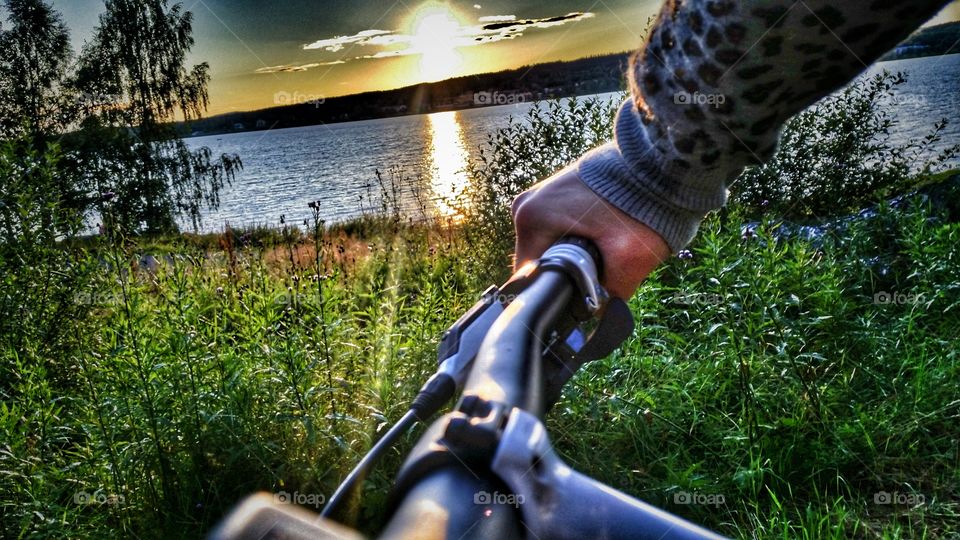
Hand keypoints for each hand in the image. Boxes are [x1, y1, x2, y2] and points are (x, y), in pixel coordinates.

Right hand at [511, 166, 670, 298]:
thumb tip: (601, 316)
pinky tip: (603, 235)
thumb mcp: (629, 260)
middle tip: (603, 268)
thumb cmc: (643, 204)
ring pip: (551, 246)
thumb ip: (610, 296)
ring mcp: (541, 194)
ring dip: (575, 256)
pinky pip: (560, 228)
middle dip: (569, 273)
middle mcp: (527, 205)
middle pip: (540, 262)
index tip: (583, 296)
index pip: (530, 277)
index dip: (557, 294)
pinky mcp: (557, 191)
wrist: (661, 163)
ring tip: (606, 248)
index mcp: (532, 220)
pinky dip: (580, 237)